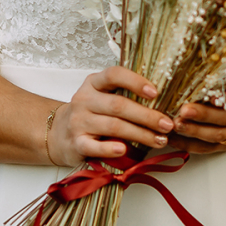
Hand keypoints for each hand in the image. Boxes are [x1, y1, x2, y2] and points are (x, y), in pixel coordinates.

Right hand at [49, 67, 175, 164]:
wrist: (58, 134)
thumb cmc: (91, 113)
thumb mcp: (102, 96)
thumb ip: (124, 93)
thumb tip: (163, 99)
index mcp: (94, 83)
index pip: (114, 75)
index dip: (135, 82)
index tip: (156, 92)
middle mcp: (85, 99)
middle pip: (119, 105)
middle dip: (147, 116)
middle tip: (168, 124)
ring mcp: (79, 121)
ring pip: (113, 126)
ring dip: (140, 134)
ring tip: (160, 140)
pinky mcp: (76, 143)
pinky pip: (94, 146)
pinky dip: (109, 148)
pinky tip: (124, 149)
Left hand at [169, 82, 225, 153]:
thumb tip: (208, 61)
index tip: (210, 94)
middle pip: (225, 118)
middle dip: (203, 115)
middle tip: (185, 110)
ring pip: (216, 135)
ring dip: (195, 131)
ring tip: (177, 124)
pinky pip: (208, 148)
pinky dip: (189, 144)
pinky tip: (174, 139)